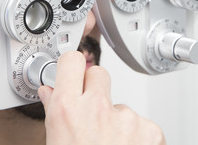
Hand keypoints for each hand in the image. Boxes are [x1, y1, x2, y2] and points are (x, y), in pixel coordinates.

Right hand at [38, 51, 165, 144]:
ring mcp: (125, 117)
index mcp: (67, 109)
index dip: (72, 66)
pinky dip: (136, 137)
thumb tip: (49, 92)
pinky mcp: (149, 129)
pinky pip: (140, 123)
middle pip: (99, 72)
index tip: (73, 71)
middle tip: (92, 112)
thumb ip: (55, 111)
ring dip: (116, 120)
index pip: (71, 61)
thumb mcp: (55, 141)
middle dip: (95, 87)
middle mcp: (97, 107)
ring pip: (120, 105)